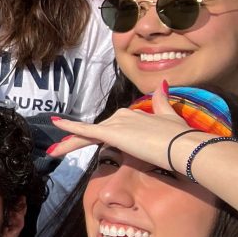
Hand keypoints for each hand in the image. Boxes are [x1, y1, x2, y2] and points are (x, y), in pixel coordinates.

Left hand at [48, 83, 195, 166]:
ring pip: (87, 134)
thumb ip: (162, 101)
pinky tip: (55, 125)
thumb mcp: (169, 117)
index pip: (110, 127)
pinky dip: (70, 128)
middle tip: (59, 149)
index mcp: (132, 115)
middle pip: (95, 132)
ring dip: (70, 144)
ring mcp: (116, 123)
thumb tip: (163, 84)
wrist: (183, 145)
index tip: (85, 140)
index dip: (96, 135)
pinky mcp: (112, 133)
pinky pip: (86, 130)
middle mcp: (121, 116)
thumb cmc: (179, 136)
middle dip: (77, 141)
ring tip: (54, 151)